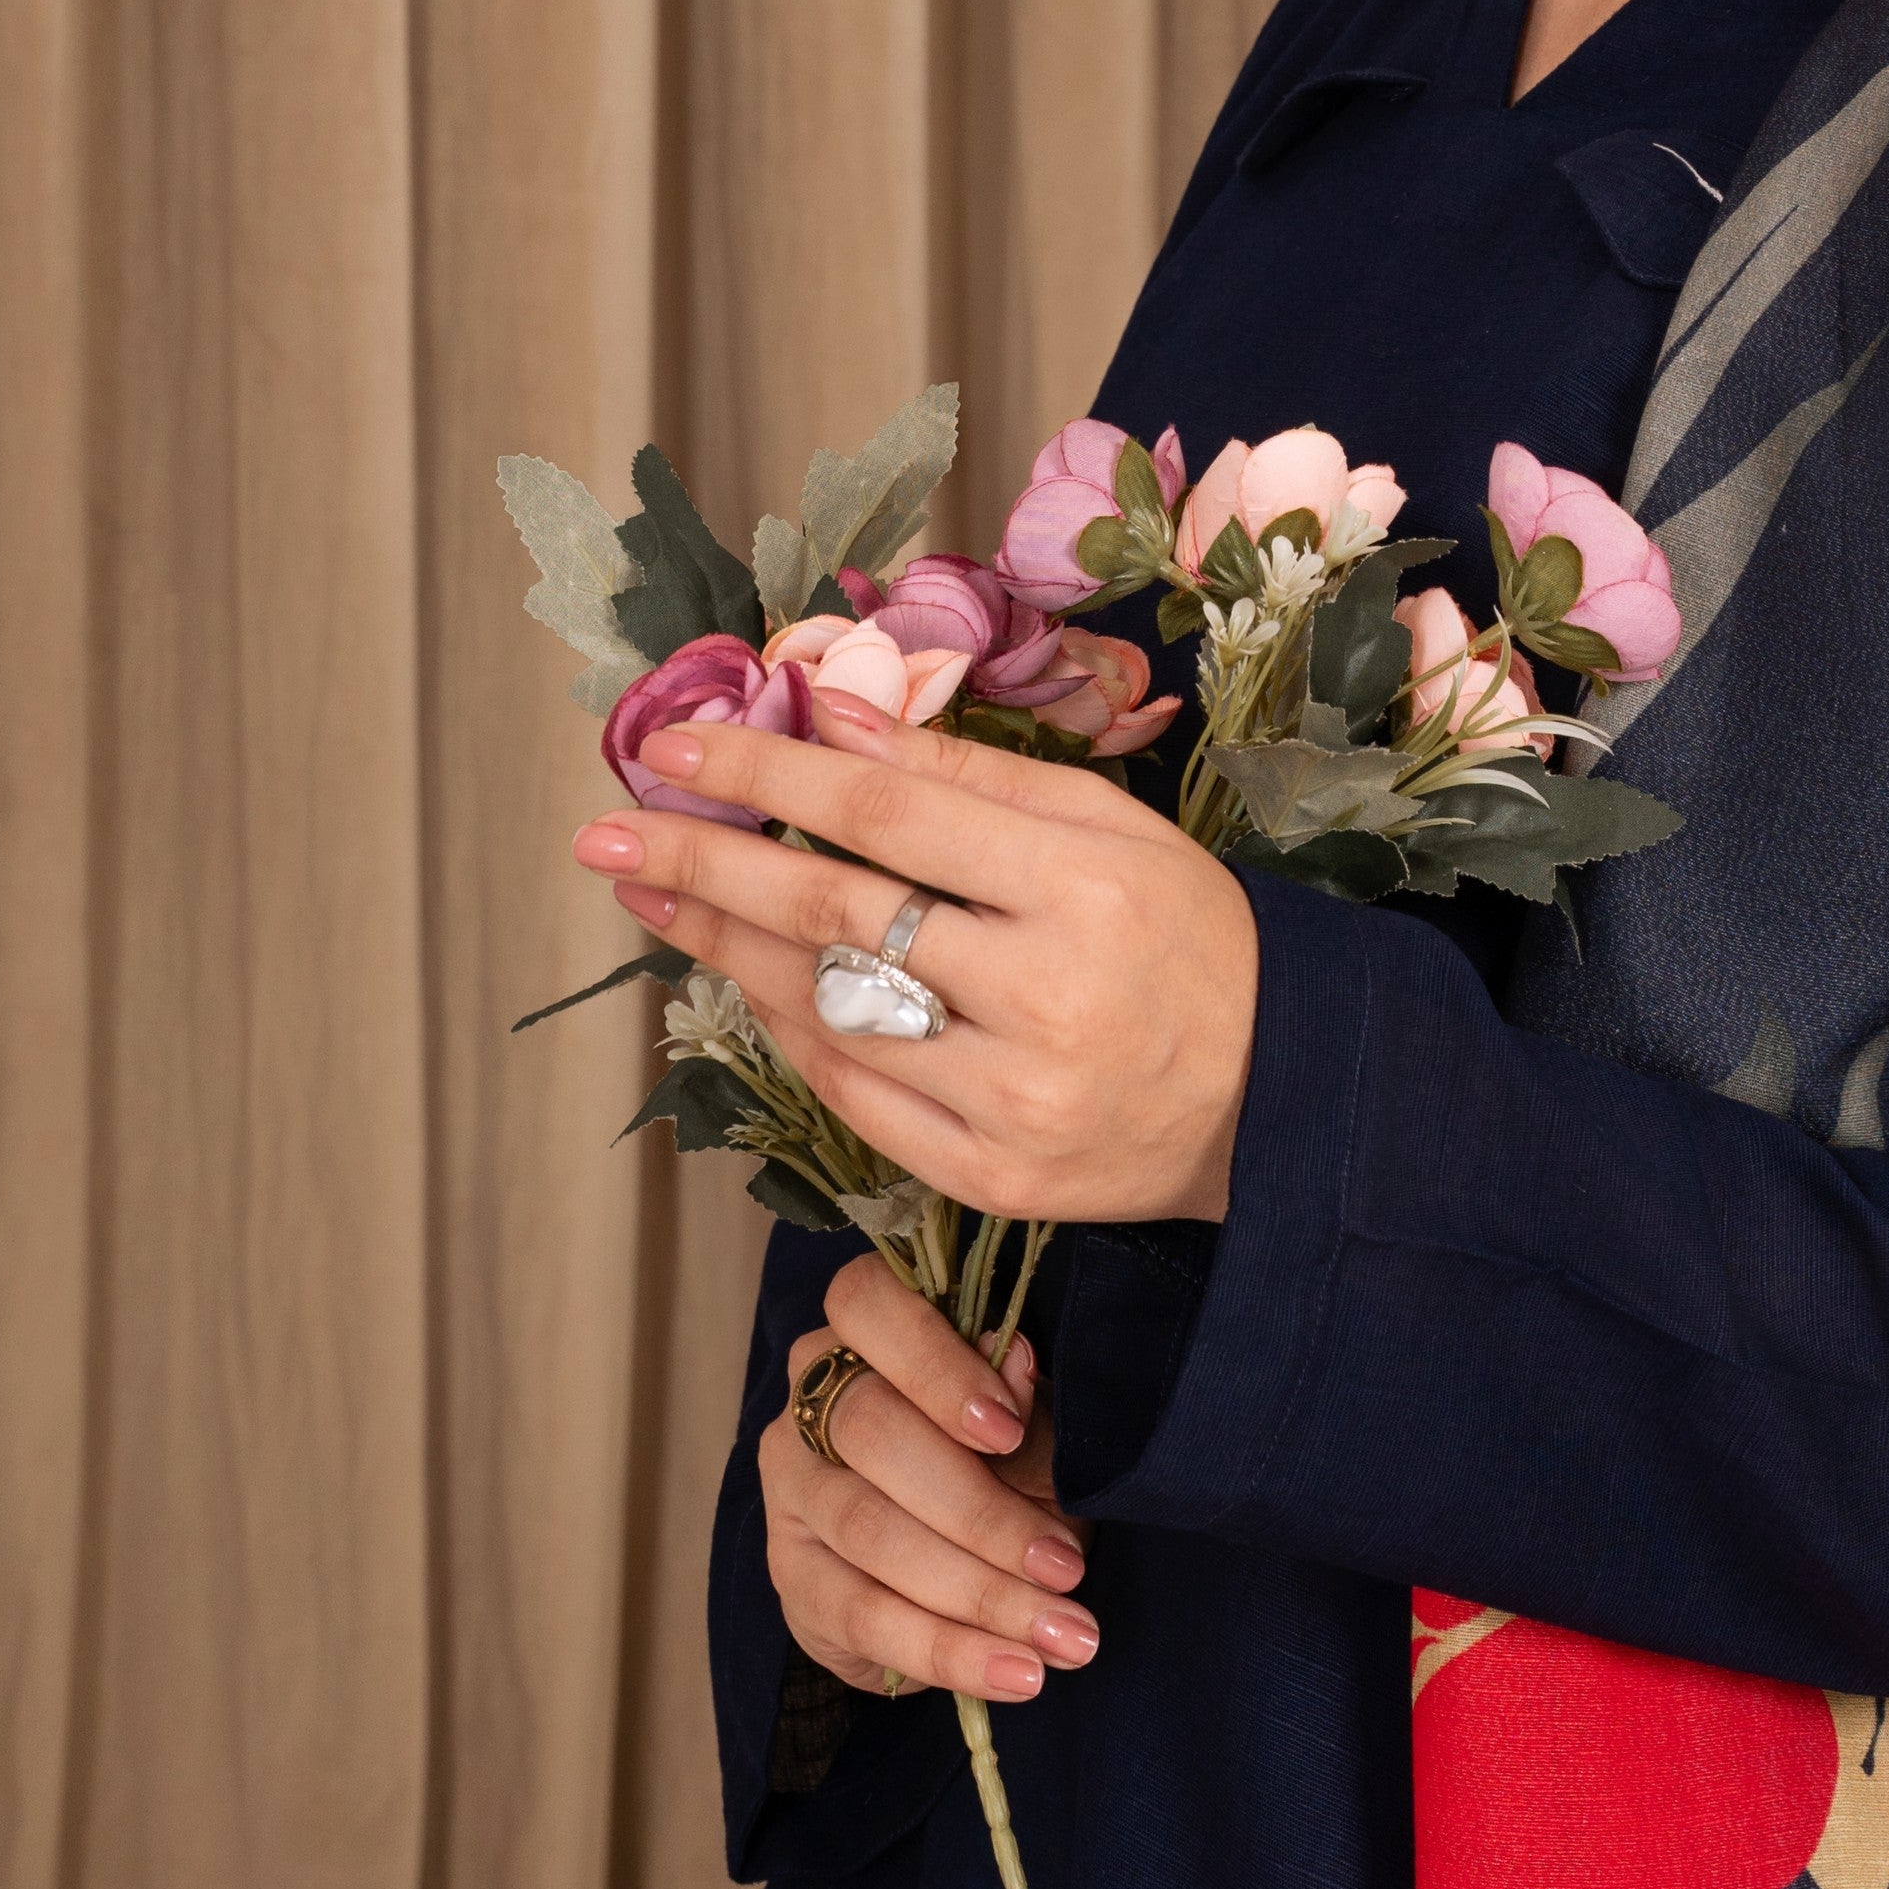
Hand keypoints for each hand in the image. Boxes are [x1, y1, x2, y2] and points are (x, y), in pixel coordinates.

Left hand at [571, 698, 1255, 1229]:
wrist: (1280, 1097)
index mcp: (1083, 884)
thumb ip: (968, 772)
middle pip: (833, 914)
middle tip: (608, 835)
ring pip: (829, 1014)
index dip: (768, 774)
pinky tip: (750, 983)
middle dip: (705, 867)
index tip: (676, 747)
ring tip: (660, 897)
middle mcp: (1046, 994)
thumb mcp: (1109, 827)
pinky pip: (857, 1098)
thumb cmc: (1186, 936)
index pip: (886, 809)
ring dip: (727, 951)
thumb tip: (828, 710)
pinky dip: (795, 1034)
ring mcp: (1015, 1099)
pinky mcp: (995, 1178)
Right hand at [757, 1249, 1100, 1710]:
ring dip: (980, 1593)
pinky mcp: (793, 1576)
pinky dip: (949, 1651)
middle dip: (980, 1510)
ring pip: (870, 1531)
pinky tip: (1017, 1673)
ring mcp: (792, 1490)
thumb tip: (1014, 1354)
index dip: (933, 1362)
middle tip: (1067, 1567)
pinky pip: (862, 1616)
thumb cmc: (1001, 1469)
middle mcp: (810, 1400)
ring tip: (1065, 1636)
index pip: (865, 1304)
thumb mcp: (1028, 1431)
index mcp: (864, 1333)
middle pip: (871, 1432)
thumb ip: (1020, 1402)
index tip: (1009, 1428)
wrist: (949, 1571)